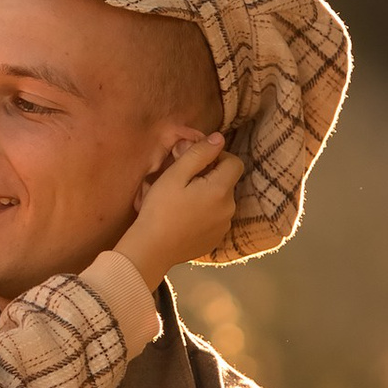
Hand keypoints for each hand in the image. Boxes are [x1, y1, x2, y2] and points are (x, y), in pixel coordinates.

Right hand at [114, 130, 238, 280]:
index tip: (196, 163)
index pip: (235, 162)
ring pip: (221, 200)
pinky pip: (216, 218)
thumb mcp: (175, 175)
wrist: (152, 249)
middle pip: (227, 182)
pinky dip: (205, 214)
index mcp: (221, 190)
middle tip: (182, 183)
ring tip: (182, 202)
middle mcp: (229, 208)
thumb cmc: (160, 209)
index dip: (218, 157)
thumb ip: (199, 153)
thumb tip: (219, 138)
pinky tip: (185, 219)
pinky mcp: (216, 239)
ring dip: (207, 196)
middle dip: (209, 177)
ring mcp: (224, 226)